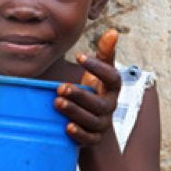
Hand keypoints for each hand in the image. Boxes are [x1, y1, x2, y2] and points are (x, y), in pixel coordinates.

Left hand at [54, 29, 120, 145]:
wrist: (94, 124)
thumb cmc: (95, 92)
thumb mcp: (99, 73)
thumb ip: (105, 53)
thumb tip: (113, 31)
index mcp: (112, 89)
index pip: (111, 77)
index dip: (97, 67)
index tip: (79, 56)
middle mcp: (110, 106)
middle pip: (99, 103)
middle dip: (80, 95)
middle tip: (60, 87)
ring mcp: (102, 124)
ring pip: (92, 120)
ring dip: (75, 111)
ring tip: (58, 102)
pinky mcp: (93, 138)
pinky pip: (89, 138)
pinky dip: (79, 133)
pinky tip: (66, 127)